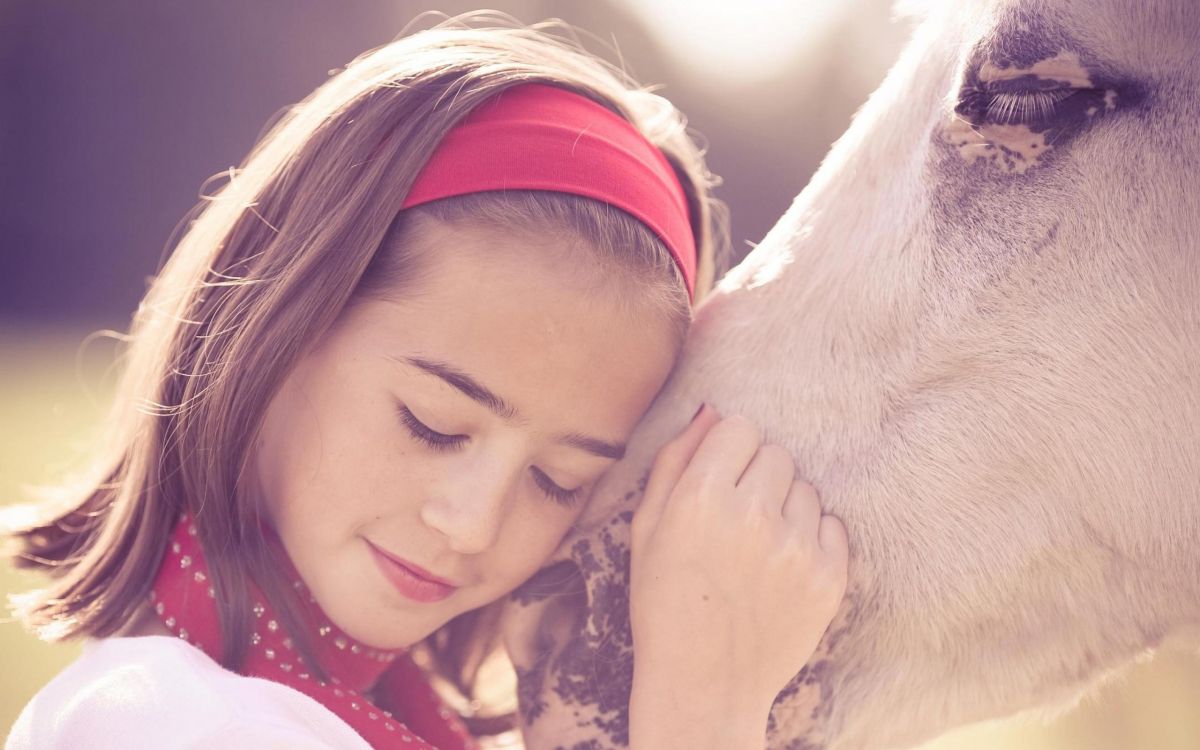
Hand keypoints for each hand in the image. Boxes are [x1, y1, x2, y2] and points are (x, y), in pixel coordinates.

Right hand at [629, 404, 848, 704]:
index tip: (718, 482)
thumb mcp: (646, 527)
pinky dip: (811, 539)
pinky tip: (781, 567)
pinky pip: (832, 525)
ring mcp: (797, 547)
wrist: (703, 683)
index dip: (726, 453)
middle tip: (736, 519)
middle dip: (756, 477)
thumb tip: (711, 411)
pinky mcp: (829, 577)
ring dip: (785, 507)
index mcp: (702, 498)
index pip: (739, 428)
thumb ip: (675, 461)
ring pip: (806, 488)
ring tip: (758, 549)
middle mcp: (754, 515)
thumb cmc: (664, 601)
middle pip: (776, 454)